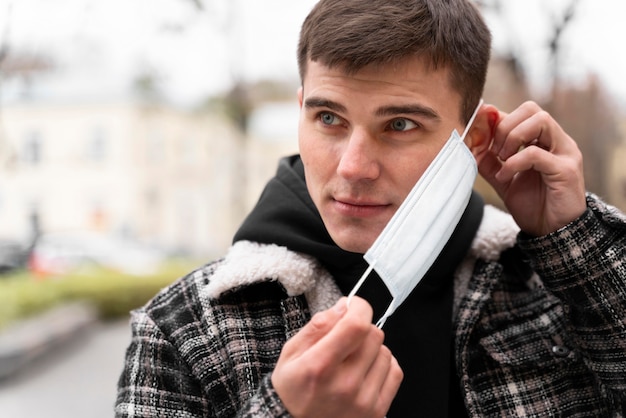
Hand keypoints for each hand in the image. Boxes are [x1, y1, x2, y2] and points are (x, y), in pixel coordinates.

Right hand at [271, 297, 402, 417]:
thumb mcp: (291, 353)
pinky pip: (395, 372)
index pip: (356, 326)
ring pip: (385, 352)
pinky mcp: (377, 412)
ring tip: (352, 359)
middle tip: (346, 337)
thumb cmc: (293, 389)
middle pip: (373, 335)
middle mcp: (345, 385)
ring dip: (371, 348)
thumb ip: (318, 326)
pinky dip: (383, 365)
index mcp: (319, 367)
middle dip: (361, 328)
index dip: (359, 307)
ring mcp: (364, 401)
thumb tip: (345, 306)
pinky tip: (366, 369)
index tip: (353, 305)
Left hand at [478, 101, 586, 235]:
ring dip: (513, 137)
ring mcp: (565, 153)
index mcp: (544, 140)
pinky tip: (505, 177)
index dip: (497, 119)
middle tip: (494, 151)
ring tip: (502, 159)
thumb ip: (488, 160)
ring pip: (540, 121)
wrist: (551, 232)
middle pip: (532, 109)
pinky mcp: (566, 169)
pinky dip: (514, 162)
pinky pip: (537, 153)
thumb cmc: (532, 205)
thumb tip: (470, 142)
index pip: (522, 113)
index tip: (478, 131)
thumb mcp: (503, 179)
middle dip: (505, 126)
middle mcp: (557, 141)